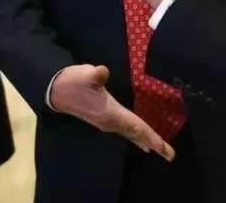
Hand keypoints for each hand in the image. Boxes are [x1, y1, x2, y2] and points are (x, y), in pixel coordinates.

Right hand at [50, 64, 174, 160]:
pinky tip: (140, 138)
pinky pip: (125, 130)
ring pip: (131, 134)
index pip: (136, 127)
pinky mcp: (103, 119)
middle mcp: (110, 122)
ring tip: (159, 148)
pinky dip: (136, 135)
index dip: (152, 137)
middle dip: (153, 143)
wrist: (56, 90)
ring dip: (145, 140)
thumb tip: (101, 71)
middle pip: (136, 134)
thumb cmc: (73, 81)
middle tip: (169, 154)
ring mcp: (106, 122)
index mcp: (110, 113)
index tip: (165, 149)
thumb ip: (95, 74)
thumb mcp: (85, 75)